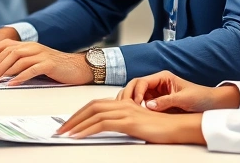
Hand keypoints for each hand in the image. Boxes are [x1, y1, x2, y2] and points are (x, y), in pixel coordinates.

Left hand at [0, 41, 92, 85]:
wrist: (77, 67)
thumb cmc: (52, 67)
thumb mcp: (29, 63)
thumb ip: (13, 65)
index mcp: (22, 45)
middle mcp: (29, 46)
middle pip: (4, 51)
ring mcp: (39, 53)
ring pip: (16, 58)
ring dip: (2, 71)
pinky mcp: (48, 63)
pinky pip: (32, 68)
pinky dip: (20, 76)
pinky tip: (12, 84)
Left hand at [56, 99, 205, 143]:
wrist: (178, 127)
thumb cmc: (161, 127)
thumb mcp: (137, 124)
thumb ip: (123, 122)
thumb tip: (105, 129)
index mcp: (124, 103)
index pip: (95, 104)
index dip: (80, 113)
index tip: (69, 124)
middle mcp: (123, 104)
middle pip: (91, 107)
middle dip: (73, 118)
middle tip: (61, 129)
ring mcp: (126, 111)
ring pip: (94, 114)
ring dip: (76, 125)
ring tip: (65, 134)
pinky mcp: (129, 121)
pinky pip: (102, 124)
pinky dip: (87, 130)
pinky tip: (79, 136)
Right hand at [116, 70, 238, 112]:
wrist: (211, 103)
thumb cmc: (200, 96)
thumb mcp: (183, 98)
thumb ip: (166, 101)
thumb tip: (149, 105)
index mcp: (163, 77)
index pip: (142, 81)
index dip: (137, 91)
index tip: (137, 102)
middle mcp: (157, 84)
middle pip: (136, 86)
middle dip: (129, 95)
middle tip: (126, 106)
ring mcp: (156, 93)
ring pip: (137, 95)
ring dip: (131, 101)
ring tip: (128, 111)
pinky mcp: (157, 102)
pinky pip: (142, 103)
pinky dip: (136, 108)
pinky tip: (135, 114)